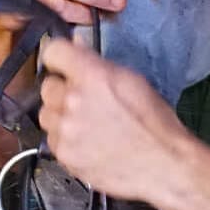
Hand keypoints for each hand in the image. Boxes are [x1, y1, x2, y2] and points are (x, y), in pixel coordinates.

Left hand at [39, 36, 193, 204]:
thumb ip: (97, 64)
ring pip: (46, 114)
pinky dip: (65, 140)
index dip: (60, 59)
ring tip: (87, 125)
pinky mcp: (63, 154)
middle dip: (63, 91)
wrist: (162, 164)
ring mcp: (66, 130)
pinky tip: (88, 143)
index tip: (64, 66)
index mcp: (92, 76)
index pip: (53, 52)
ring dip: (61, 117)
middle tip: (85, 102)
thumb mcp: (132, 81)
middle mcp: (73, 100)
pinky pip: (53, 140)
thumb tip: (77, 45)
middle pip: (47, 86)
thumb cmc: (154, 123)